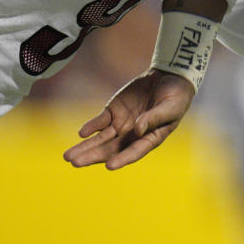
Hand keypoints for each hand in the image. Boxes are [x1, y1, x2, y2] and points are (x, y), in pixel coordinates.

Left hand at [62, 69, 194, 169]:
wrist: (169, 77)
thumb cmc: (176, 96)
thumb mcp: (171, 106)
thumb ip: (155, 117)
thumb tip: (137, 129)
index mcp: (150, 138)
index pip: (134, 152)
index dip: (122, 160)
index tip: (109, 166)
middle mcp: (132, 136)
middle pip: (110, 150)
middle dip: (92, 156)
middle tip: (75, 162)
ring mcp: (121, 124)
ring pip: (100, 139)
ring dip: (85, 147)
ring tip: (68, 156)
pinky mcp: (113, 111)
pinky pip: (99, 122)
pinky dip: (90, 127)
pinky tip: (82, 133)